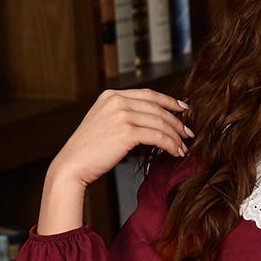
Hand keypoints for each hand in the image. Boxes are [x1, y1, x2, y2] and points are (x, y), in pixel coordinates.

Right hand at [37, 90, 191, 234]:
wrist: (72, 165)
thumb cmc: (87, 151)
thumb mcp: (102, 124)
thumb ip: (121, 116)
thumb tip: (147, 122)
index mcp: (111, 96)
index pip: (148, 94)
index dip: (169, 101)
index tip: (183, 109)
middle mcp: (117, 101)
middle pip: (157, 108)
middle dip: (176, 121)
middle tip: (188, 133)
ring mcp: (122, 115)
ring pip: (160, 122)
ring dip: (175, 135)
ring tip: (183, 147)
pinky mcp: (126, 132)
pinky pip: (157, 136)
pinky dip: (169, 144)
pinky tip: (174, 152)